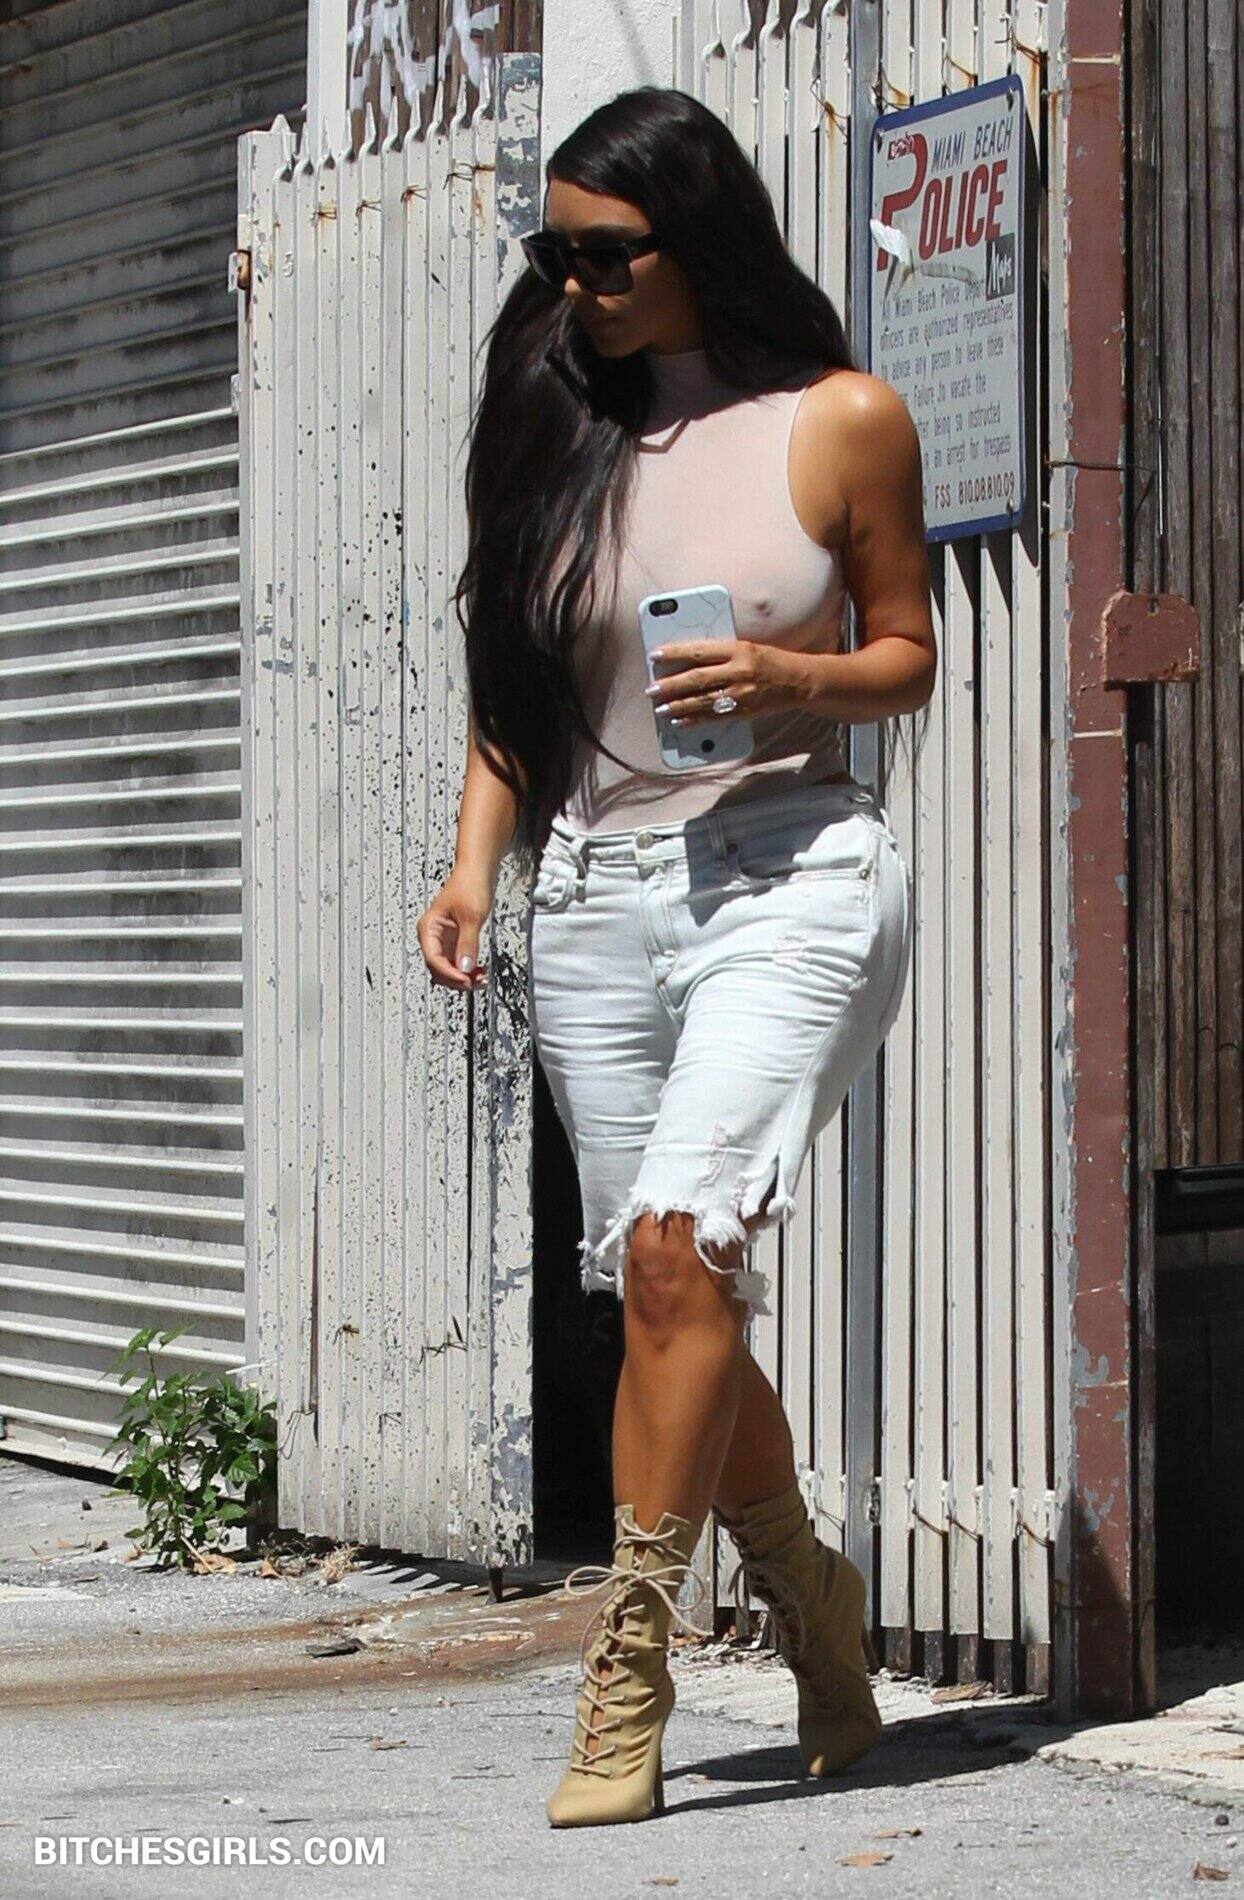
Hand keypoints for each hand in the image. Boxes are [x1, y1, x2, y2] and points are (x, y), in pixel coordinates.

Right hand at [418, 867, 493, 990]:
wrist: (477, 870)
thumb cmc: (469, 885)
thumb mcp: (471, 917)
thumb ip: (467, 944)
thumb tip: (464, 968)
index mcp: (428, 928)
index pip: (433, 959)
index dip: (449, 973)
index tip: (466, 980)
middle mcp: (433, 936)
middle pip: (438, 968)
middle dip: (456, 978)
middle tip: (475, 983)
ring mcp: (444, 939)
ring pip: (448, 968)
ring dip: (463, 976)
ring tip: (481, 979)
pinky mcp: (455, 940)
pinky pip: (458, 961)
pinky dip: (468, 969)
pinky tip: (480, 971)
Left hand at [644, 640, 801, 727]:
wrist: (799, 681)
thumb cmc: (769, 660)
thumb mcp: (746, 647)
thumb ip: (719, 654)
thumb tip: (686, 661)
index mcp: (739, 650)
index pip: (699, 651)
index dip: (674, 653)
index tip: (655, 655)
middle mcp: (739, 672)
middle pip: (696, 679)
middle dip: (670, 685)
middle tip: (651, 689)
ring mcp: (741, 694)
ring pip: (702, 701)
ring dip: (677, 706)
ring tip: (660, 708)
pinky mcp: (744, 711)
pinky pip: (714, 717)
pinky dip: (694, 720)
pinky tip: (679, 721)